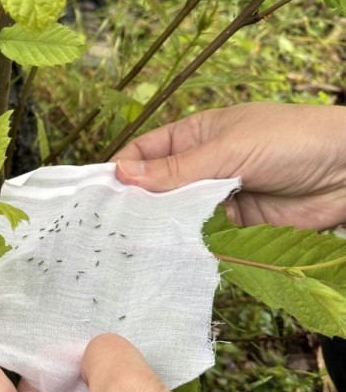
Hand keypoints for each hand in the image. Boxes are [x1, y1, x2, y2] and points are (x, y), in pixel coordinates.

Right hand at [112, 103, 345, 229]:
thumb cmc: (292, 139)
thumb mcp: (229, 148)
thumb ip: (177, 169)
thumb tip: (123, 175)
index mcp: (192, 137)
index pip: (143, 153)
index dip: (120, 171)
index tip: (100, 195)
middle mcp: (199, 168)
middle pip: (155, 189)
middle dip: (135, 205)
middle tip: (111, 228)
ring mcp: (216, 199)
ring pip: (175, 217)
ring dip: (160, 228)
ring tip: (134, 246)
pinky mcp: (235, 227)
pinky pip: (202, 237)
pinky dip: (188, 245)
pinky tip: (171, 254)